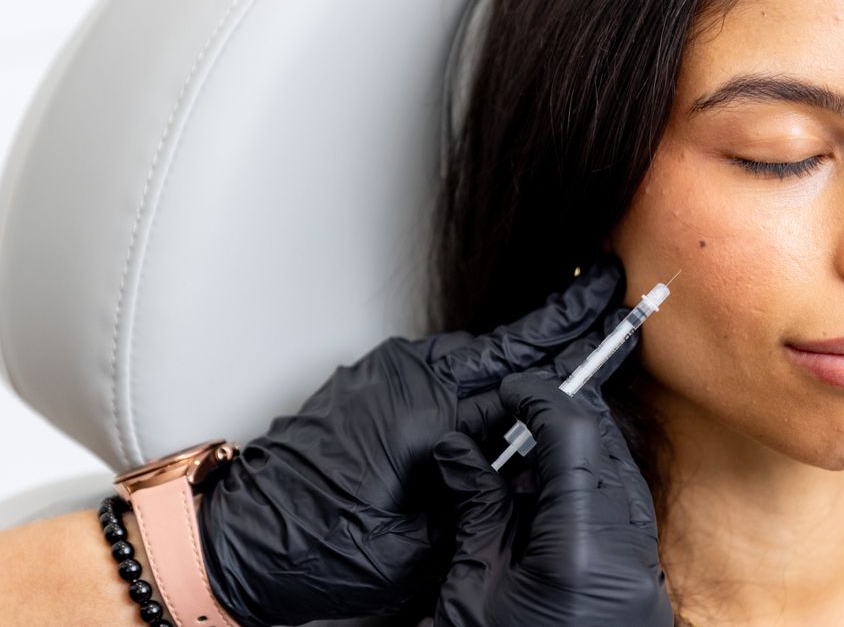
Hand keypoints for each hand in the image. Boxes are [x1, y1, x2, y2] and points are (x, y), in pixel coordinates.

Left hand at [197, 255, 630, 626]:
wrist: (232, 544)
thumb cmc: (316, 554)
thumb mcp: (418, 543)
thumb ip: (475, 487)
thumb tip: (516, 450)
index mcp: (423, 415)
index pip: (521, 378)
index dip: (574, 352)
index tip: (611, 317)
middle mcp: (402, 379)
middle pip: (501, 345)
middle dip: (557, 322)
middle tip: (602, 289)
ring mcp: (379, 373)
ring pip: (470, 349)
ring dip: (518, 341)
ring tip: (569, 321)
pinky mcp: (366, 382)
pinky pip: (438, 361)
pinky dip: (480, 359)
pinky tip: (506, 364)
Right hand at [430, 309, 673, 626]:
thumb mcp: (471, 588)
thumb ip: (479, 506)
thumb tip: (465, 448)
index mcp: (582, 556)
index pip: (577, 436)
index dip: (543, 399)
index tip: (514, 391)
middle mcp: (628, 566)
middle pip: (610, 454)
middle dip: (566, 421)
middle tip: (517, 414)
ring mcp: (644, 586)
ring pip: (625, 485)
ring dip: (582, 457)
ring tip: (527, 457)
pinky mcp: (644, 602)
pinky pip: (629, 524)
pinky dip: (594, 498)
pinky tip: (550, 503)